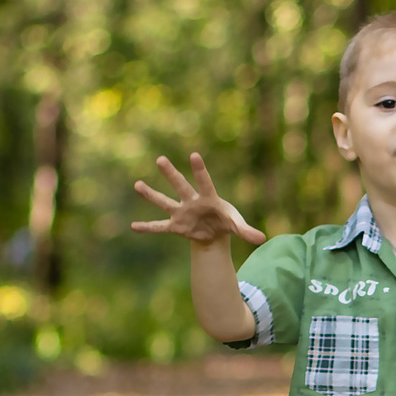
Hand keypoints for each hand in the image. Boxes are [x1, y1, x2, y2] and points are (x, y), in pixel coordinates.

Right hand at [132, 153, 266, 247]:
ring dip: (151, 195)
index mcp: (209, 198)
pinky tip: (133, 227)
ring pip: (165, 202)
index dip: (199, 170)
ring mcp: (182, 213)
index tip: (194, 155)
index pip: (205, 182)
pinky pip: (159, 227)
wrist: (214, 233)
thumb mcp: (237, 226)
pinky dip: (148, 228)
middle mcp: (192, 202)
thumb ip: (247, 231)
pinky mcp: (176, 226)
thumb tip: (262, 239)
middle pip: (181, 186)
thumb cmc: (225, 222)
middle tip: (160, 159)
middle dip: (171, 174)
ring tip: (137, 184)